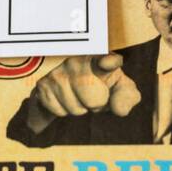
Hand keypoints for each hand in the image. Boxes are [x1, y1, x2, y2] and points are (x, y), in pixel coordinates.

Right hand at [26, 54, 140, 133]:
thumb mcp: (120, 89)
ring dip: (79, 109)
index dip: (109, 62)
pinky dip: (64, 111)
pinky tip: (64, 99)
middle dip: (96, 106)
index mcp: (100, 58)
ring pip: (75, 108)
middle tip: (93, 96)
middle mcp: (78, 61)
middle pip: (93, 99)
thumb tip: (119, 109)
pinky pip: (59, 112)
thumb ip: (127, 97)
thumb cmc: (102, 85)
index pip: (107, 60)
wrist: (70, 87)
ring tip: (78, 96)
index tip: (108, 62)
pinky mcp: (44, 84)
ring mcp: (59, 72)